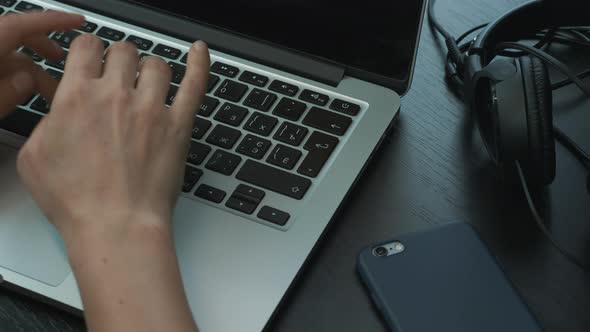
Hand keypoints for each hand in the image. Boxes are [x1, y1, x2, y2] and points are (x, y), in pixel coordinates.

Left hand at [0, 11, 83, 117]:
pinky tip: (23, 96)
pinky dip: (14, 77)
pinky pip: (1, 68)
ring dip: (31, 69)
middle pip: (17, 36)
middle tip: (61, 60)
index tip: (79, 22)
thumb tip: (27, 82)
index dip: (54, 21)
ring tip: (46, 91)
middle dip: (43, 47)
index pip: (21, 25)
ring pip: (9, 55)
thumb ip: (7, 93)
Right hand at [17, 34, 209, 242]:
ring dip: (149, 69)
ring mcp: (152, 109)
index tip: (91, 58)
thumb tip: (60, 108)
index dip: (88, 50)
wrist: (116, 225)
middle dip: (119, 60)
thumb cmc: (77, 201)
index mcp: (77, 98)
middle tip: (118, 75)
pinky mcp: (179, 126)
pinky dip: (200, 64)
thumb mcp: (35, 158)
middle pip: (123, 52)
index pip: (86, 48)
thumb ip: (47, 121)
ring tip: (147, 81)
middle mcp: (116, 96)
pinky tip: (200, 51)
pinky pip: (195, 84)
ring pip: (156, 64)